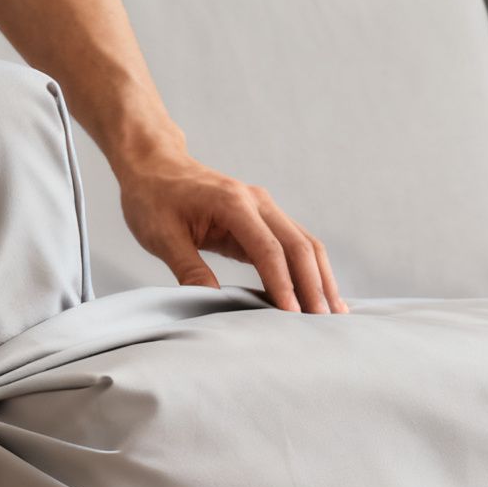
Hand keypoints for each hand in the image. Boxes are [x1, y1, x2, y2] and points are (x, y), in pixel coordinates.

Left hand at [115, 151, 346, 313]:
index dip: (282, 284)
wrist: (154, 166)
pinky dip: (309, 268)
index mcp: (232, 204)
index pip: (267, 250)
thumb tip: (213, 300)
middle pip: (298, 245)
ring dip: (320, 277)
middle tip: (324, 321)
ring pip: (304, 243)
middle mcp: (257, 201)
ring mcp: (264, 207)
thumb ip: (189, 268)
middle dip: (314, 284)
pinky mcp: (263, 218)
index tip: (292, 315)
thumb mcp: (161, 236)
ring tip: (335, 311)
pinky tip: (318, 292)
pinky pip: (294, 244)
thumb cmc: (153, 198)